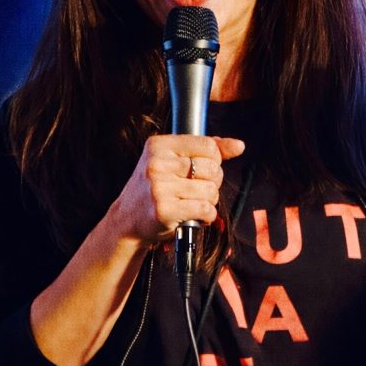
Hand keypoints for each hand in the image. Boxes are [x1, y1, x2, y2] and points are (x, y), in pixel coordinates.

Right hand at [112, 134, 244, 242]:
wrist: (127, 220)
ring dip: (209, 201)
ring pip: (211, 190)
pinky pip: (205, 209)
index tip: (204, 169)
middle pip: (212, 168)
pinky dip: (207, 215)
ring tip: (193, 202)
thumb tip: (239, 145)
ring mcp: (159, 187)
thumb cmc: (155, 188)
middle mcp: (157, 164)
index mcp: (159, 145)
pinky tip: (195, 215)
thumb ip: (206, 149)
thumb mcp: (173, 161)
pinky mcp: (164, 210)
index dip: (214, 159)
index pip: (208, 145)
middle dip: (213, 181)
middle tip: (197, 189)